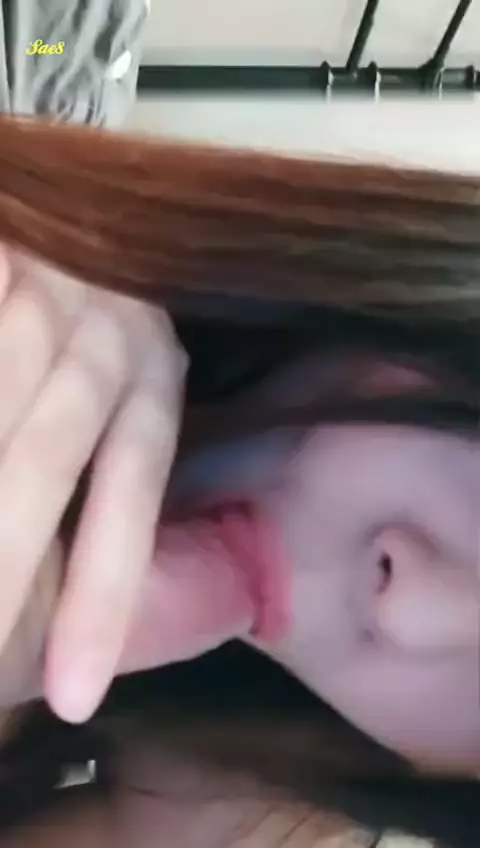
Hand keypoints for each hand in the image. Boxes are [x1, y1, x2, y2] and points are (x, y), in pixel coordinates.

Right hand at [0, 247, 186, 722]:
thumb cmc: (79, 324)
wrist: (50, 208)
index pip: (131, 488)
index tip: (74, 695)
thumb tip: (91, 612)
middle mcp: (102, 321)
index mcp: (149, 368)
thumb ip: (104, 476)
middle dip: (9, 559)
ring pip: (7, 402)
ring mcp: (35, 274)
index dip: (103, 593)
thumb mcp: (110, 388)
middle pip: (43, 453)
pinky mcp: (0, 242)